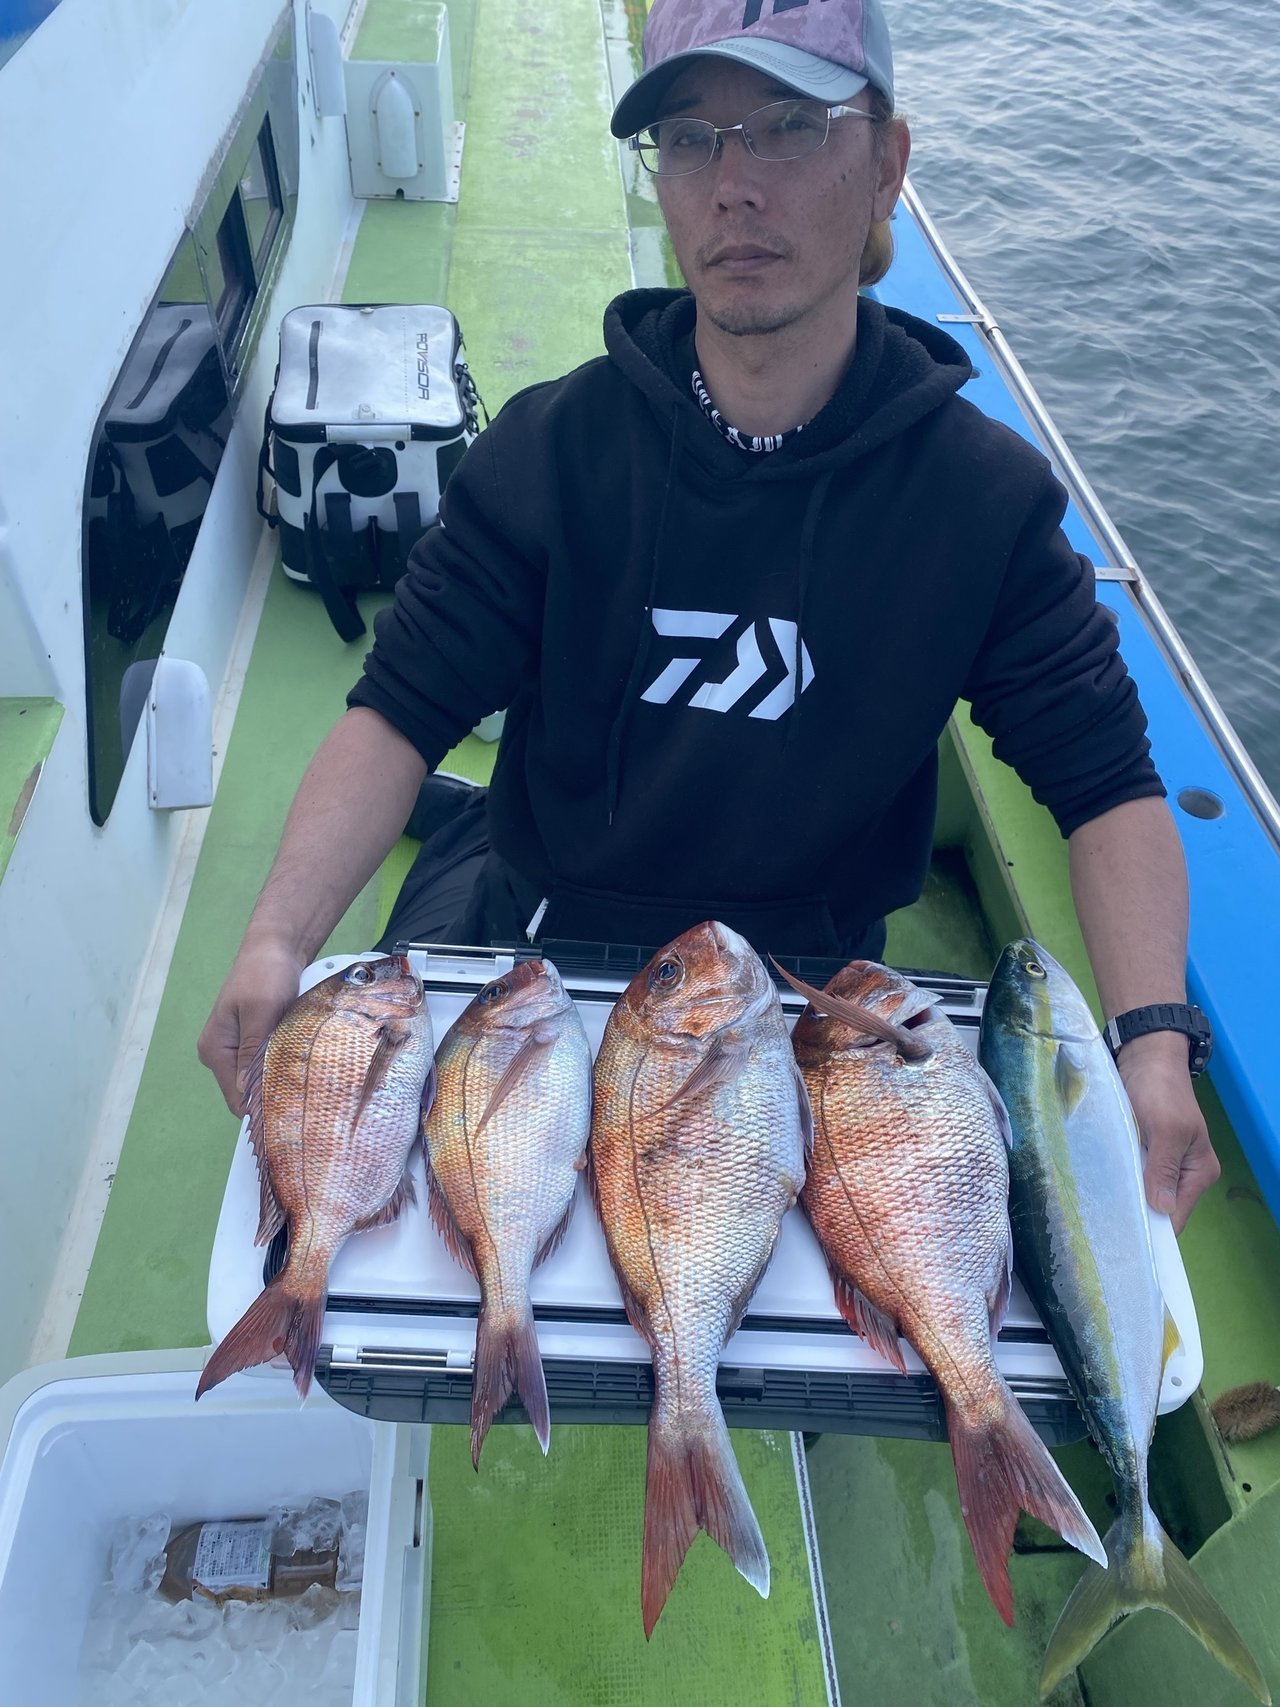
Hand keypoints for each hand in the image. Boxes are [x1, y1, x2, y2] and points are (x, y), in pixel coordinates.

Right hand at [198, 936, 306, 1115]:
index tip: (293, 1114)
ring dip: (281, 1081)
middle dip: (273, 1096)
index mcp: (215, 1050)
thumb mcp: (260, 1010)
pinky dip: (284, 1067)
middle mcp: (222, 1054)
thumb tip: (247, 1095)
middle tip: (307, 1100)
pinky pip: (268, 1065)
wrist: (275, 947)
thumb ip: (253, 1050)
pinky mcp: (254, 1040)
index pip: (236, 1098)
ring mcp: (238, 1048)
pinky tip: (303, 1067)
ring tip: (308, 1083)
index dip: (261, 1109)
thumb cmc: (265, 974)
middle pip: (247, 1093)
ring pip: (260, 1079)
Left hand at [1116, 1031, 1219, 1232]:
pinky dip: (1119, 1180)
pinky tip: (1100, 1187)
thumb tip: (1163, 1210)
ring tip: (1098, 1208)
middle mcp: (1183, 1173)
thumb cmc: (1160, 1090)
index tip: (1126, 1238)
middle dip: (1137, 1213)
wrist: (1145, 1057)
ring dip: (1125, 1196)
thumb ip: (1164, 1168)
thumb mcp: (1166, 1128)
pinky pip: (1131, 1176)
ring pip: (1143, 1193)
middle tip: (1104, 1224)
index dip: (1155, 1228)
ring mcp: (1161, 1163)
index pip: (1176, 1216)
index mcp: (1198, 1172)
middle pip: (1159, 1208)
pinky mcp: (1142, 1152)